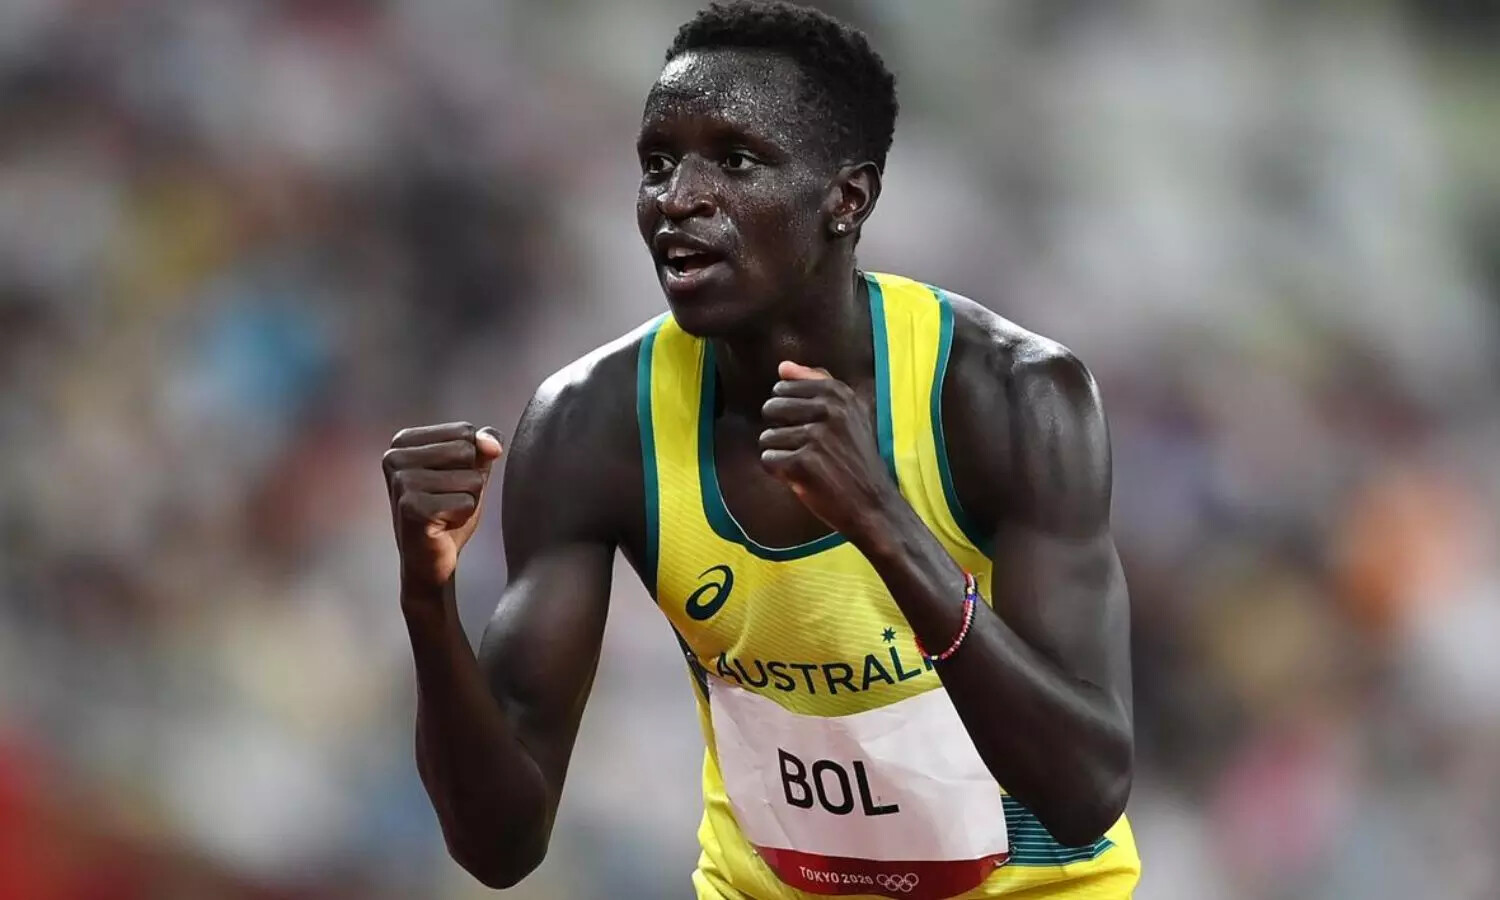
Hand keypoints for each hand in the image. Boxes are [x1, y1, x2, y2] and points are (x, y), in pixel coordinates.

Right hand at [383, 421, 503, 590]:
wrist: (430, 560)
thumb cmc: (448, 511)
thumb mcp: (470, 470)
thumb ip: (484, 446)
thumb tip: (492, 444)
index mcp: (403, 441)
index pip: (464, 431)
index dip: (469, 460)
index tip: (446, 481)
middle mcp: (394, 457)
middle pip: (467, 451)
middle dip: (470, 480)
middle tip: (446, 500)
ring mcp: (401, 483)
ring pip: (471, 478)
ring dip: (468, 499)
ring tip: (445, 513)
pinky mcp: (412, 508)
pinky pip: (467, 502)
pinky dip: (463, 516)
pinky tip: (442, 526)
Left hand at [759, 361, 898, 538]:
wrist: (872, 504)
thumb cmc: (856, 459)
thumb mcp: (849, 414)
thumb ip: (817, 384)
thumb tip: (783, 366)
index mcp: (839, 393)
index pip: (784, 386)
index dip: (787, 410)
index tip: (807, 426)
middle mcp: (829, 410)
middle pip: (771, 408)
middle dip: (780, 431)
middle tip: (805, 448)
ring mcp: (817, 436)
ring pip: (767, 437)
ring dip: (780, 454)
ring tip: (806, 465)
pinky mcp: (804, 462)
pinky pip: (768, 460)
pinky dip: (779, 473)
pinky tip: (800, 478)